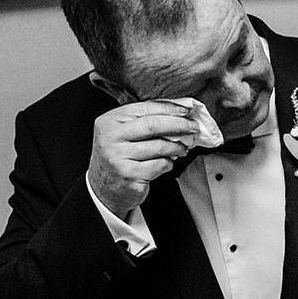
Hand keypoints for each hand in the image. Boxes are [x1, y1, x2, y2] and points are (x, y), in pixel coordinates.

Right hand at [88, 100, 197, 218]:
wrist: (103, 190)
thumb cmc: (119, 158)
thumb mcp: (122, 134)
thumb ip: (144, 121)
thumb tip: (179, 112)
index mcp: (109, 121)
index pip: (144, 108)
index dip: (170, 108)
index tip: (187, 111)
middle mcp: (110, 137)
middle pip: (153, 125)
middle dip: (179, 125)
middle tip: (193, 127)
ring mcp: (118, 157)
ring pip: (160, 146)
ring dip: (177, 147)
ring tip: (183, 148)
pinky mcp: (129, 175)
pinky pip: (160, 164)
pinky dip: (168, 163)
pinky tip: (167, 163)